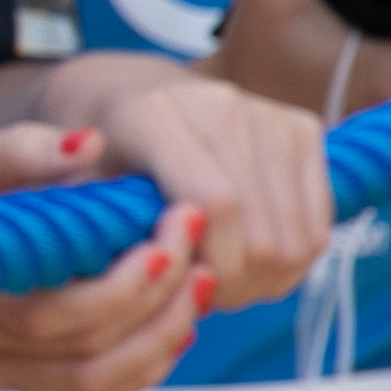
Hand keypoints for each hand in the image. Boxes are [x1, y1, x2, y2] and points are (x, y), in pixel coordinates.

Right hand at [0, 124, 206, 390]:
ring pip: (90, 383)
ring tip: (204, 284)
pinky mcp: (0, 374)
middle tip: (201, 241)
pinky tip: (175, 321)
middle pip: (84, 350)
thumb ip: (13, 153)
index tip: (175, 224)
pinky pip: (81, 389)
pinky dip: (139, 364)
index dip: (125, 280)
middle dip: (159, 300)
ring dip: (160, 341)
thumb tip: (91, 145)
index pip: (53, 309)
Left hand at [32, 54, 334, 312]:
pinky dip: (291, 264)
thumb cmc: (96, 153)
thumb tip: (150, 264)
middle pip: (262, 233)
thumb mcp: (73, 190)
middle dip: (235, 285)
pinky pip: (318, 226)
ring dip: (264, 281)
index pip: (216, 205)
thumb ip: (99, 229)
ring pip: (298, 239)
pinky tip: (250, 266)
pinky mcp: (302, 129)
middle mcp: (222, 106)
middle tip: (200, 295)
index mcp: (156, 116)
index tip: (183, 289)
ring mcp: (269, 116)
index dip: (211, 265)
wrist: (127, 94)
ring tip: (221, 281)